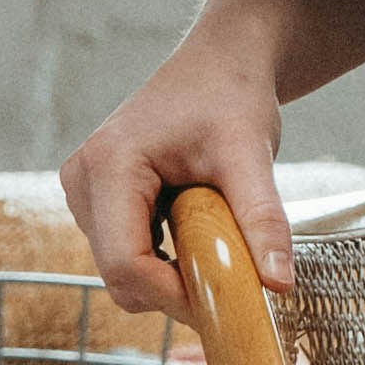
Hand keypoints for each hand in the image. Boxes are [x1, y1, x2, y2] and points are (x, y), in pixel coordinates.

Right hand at [61, 40, 289, 323]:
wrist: (218, 63)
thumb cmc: (230, 95)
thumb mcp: (250, 155)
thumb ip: (262, 220)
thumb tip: (280, 284)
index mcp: (109, 165)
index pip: (125, 262)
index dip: (173, 295)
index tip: (226, 301)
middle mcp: (83, 181)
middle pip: (119, 275)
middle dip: (175, 291)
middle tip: (231, 278)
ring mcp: (85, 193)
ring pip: (121, 272)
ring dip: (171, 276)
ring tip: (216, 240)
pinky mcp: (97, 202)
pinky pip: (125, 256)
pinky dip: (164, 263)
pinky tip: (196, 234)